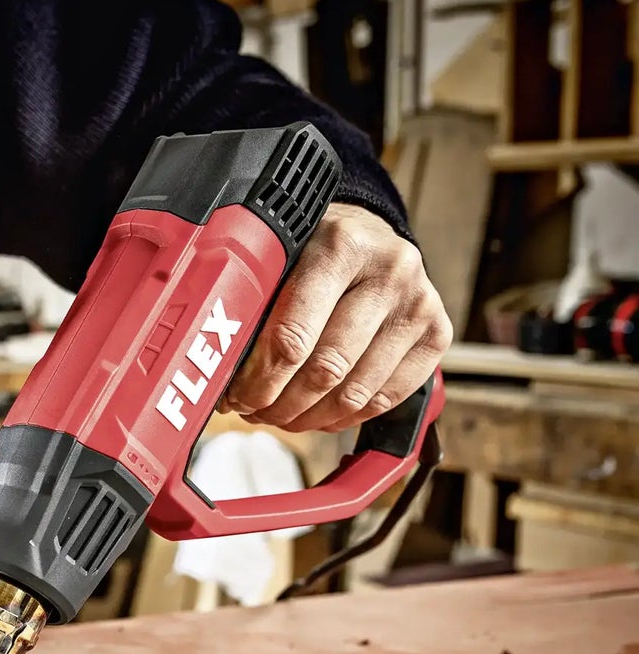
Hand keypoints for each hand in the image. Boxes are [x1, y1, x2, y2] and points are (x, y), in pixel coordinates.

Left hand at [223, 203, 451, 432]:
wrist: (371, 234)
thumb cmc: (315, 253)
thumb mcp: (280, 260)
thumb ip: (255, 307)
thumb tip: (216, 373)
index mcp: (341, 247)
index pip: (293, 337)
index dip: (259, 381)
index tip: (236, 397)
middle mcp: (390, 272)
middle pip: (325, 370)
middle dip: (280, 404)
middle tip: (255, 411)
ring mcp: (419, 304)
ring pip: (354, 393)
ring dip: (308, 418)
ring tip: (281, 416)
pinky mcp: (438, 334)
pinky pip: (385, 399)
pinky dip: (344, 418)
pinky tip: (318, 415)